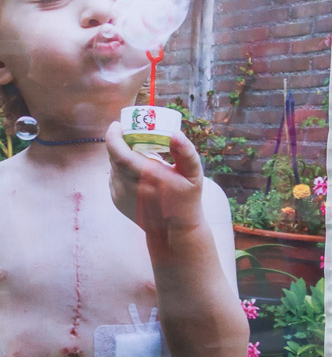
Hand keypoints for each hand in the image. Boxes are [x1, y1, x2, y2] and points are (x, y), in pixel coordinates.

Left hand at [105, 121, 205, 239]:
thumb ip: (186, 153)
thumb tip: (175, 133)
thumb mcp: (193, 175)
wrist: (174, 232)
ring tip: (141, 158)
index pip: (117, 151)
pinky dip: (123, 171)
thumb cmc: (186, 201)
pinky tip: (139, 175)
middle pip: (114, 156)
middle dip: (120, 143)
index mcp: (145, 176)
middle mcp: (127, 185)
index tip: (118, 125)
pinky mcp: (116, 200)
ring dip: (122, 158)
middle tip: (133, 135)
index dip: (113, 135)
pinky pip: (114, 177)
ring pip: (113, 166)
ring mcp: (119, 193)